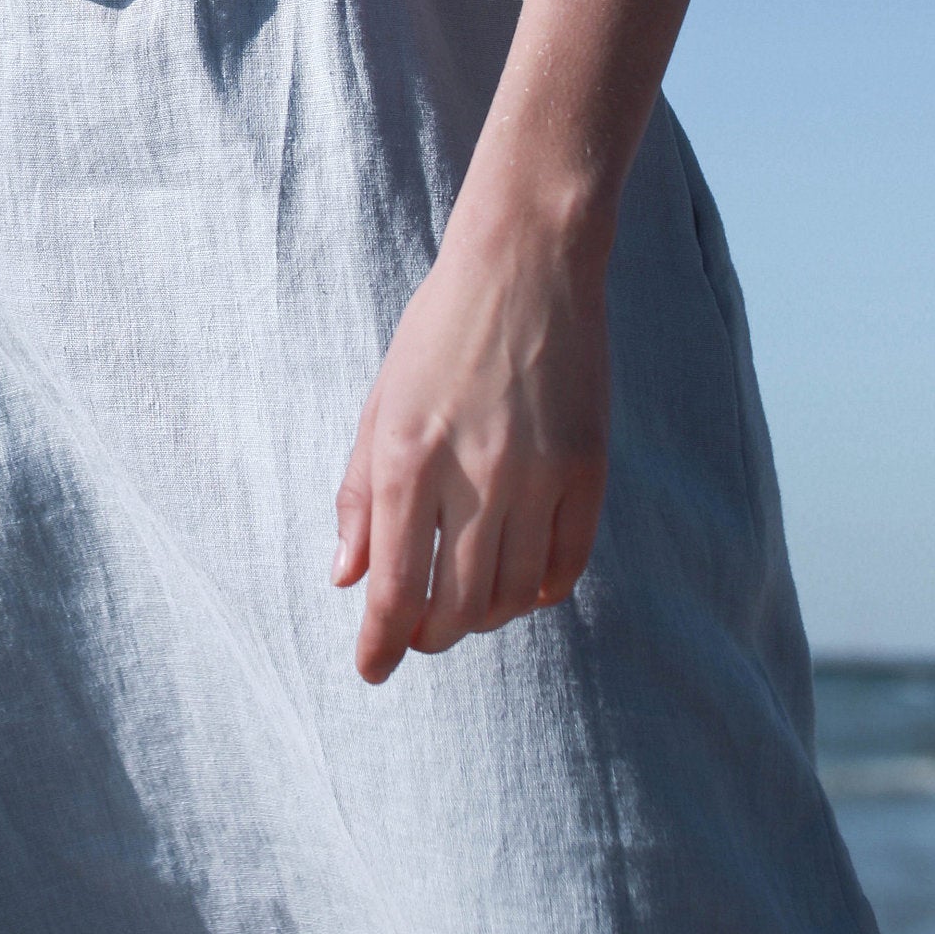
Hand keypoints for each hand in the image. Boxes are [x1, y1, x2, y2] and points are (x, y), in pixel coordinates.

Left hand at [332, 196, 609, 679]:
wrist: (526, 264)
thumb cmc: (439, 330)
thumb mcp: (380, 405)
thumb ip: (360, 495)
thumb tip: (347, 579)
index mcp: (408, 459)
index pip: (395, 590)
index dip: (381, 645)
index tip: (372, 669)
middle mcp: (473, 477)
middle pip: (455, 608)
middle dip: (430, 638)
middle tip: (418, 635)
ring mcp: (537, 476)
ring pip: (510, 596)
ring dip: (481, 618)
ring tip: (465, 606)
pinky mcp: (588, 470)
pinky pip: (565, 565)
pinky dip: (538, 592)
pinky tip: (519, 587)